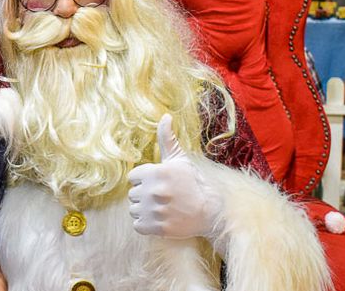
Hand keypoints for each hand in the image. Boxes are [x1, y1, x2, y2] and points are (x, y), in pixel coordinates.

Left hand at [127, 115, 220, 238]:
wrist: (212, 210)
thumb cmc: (193, 182)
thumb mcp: (179, 159)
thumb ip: (166, 138)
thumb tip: (165, 116)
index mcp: (157, 172)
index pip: (133, 177)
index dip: (144, 180)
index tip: (158, 183)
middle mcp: (154, 191)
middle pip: (132, 194)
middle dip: (144, 195)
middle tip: (162, 197)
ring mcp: (156, 210)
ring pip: (134, 210)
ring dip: (144, 211)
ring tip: (161, 208)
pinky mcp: (158, 228)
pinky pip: (138, 225)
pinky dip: (146, 225)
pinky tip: (159, 219)